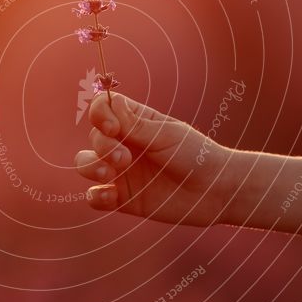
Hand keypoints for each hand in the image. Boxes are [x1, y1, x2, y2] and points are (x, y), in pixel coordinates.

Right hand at [74, 92, 234, 225]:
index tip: (114, 128)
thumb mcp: (165, 135)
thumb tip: (107, 101)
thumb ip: (133, 124)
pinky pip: (95, 197)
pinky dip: (96, 196)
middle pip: (94, 136)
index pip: (102, 109)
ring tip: (111, 174)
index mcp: (135, 121)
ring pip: (85, 164)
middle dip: (103, 146)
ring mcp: (121, 172)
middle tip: (126, 159)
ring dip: (90, 166)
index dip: (100, 115)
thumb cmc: (195, 155)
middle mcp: (124, 144)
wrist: (215, 190)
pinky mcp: (123, 199)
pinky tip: (111, 195)